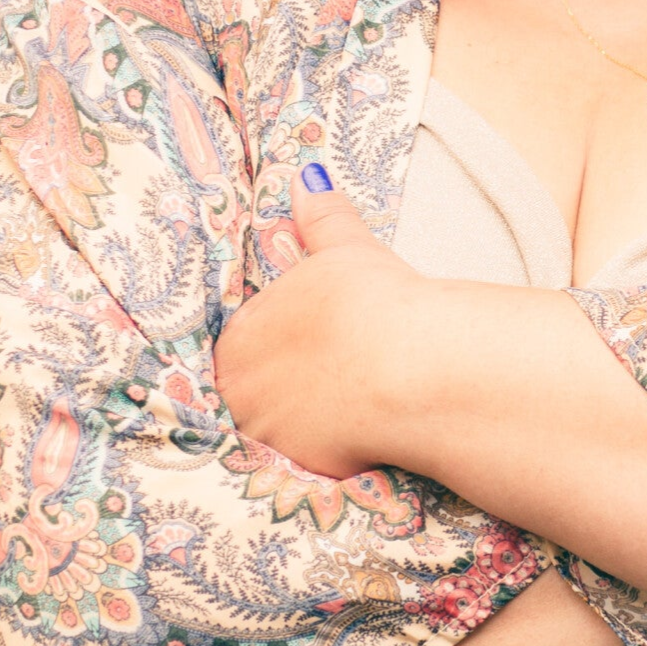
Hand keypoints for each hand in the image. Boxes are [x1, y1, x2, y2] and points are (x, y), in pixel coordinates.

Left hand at [213, 163, 425, 476]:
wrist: (406, 367)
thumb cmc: (371, 303)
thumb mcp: (344, 250)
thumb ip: (321, 217)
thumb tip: (308, 177)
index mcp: (241, 334)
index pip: (244, 341)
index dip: (279, 341)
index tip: (310, 343)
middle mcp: (240, 389)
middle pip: (252, 389)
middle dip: (284, 384)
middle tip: (329, 375)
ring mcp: (268, 433)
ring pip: (277, 426)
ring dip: (303, 418)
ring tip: (344, 404)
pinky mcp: (302, 468)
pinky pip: (309, 457)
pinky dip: (332, 447)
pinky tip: (360, 430)